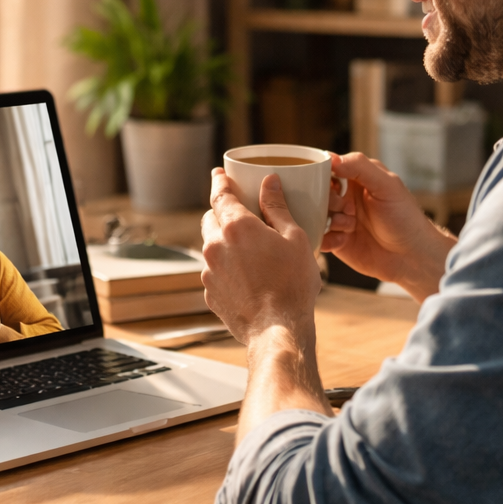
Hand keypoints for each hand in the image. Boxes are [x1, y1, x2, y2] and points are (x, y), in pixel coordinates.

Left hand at [202, 168, 330, 441]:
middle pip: (211, 218)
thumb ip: (277, 208)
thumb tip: (269, 182)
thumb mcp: (294, 238)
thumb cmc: (292, 284)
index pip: (220, 194)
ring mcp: (209, 271)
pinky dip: (226, 266)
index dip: (220, 181)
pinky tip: (247, 275)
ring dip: (225, 241)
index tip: (219, 174)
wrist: (278, 329)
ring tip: (250, 249)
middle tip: (241, 212)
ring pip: (211, 246)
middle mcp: (216, 246)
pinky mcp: (210, 292)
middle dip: (222, 212)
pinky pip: (215, 270)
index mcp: (236, 227)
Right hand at [322, 152, 456, 301]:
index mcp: (355, 179)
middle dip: (326, 200)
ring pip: (315, 215)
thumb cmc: (405, 217)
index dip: (322, 175)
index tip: (330, 184)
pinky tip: (345, 240)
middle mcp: (344, 198)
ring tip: (349, 226)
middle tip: (343, 207)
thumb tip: (332, 159)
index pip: (326, 169)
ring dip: (328, 220)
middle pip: (316, 193)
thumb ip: (360, 167)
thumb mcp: (387, 185)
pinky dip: (327, 239)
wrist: (412, 256)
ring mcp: (338, 220)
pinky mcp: (336, 242)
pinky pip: (318, 238)